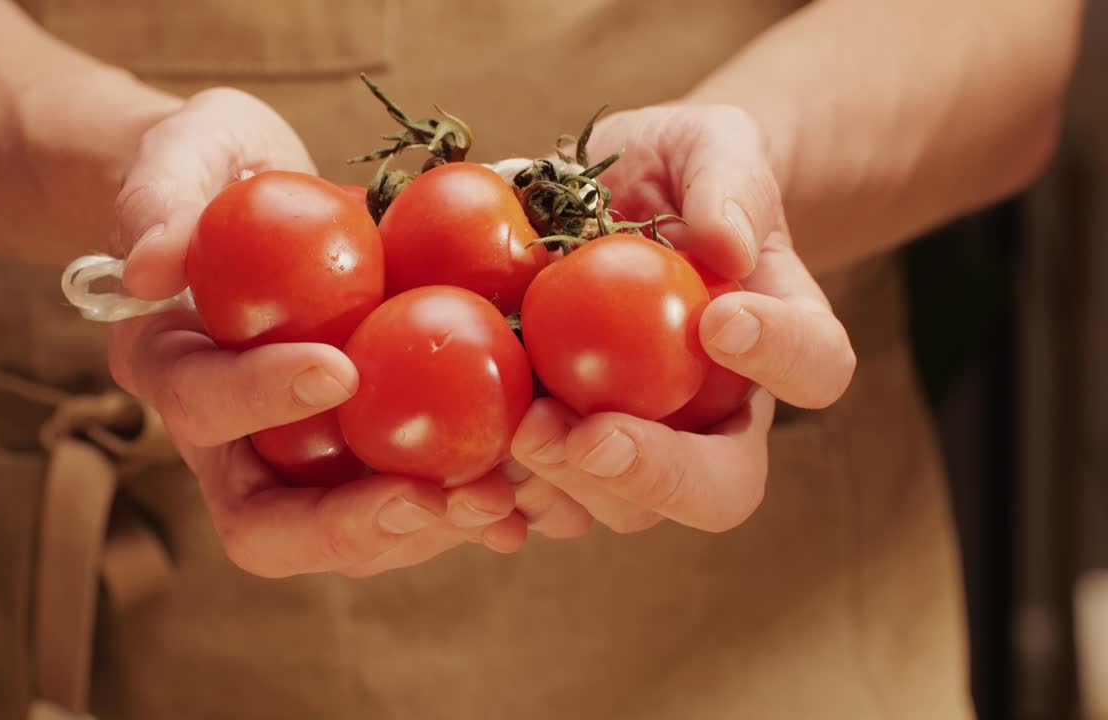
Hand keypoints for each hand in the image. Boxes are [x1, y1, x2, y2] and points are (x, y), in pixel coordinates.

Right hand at [107, 88, 525, 576]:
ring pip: (348, 535)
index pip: (201, 404)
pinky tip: (526, 507)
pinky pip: (409, 502)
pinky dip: (465, 508)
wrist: (267, 202)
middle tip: (433, 496)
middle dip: (352, 525)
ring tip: (502, 498)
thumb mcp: (183, 154)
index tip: (340, 369)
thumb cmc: (218, 167)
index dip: (263, 398)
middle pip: (268, 526)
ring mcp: (300, 459)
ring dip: (427, 526)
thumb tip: (150, 266)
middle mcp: (228, 440)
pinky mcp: (365, 454)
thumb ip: (160, 199)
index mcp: (172, 370)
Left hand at [508, 104, 855, 534]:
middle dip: (654, 474)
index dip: (781, 357)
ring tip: (520, 436)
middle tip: (587, 433)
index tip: (720, 319)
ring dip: (571, 491)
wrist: (606, 198)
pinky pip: (542, 501)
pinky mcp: (562, 450)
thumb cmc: (673, 167)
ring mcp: (638, 443)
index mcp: (775, 340)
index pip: (815, 366)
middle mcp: (715, 414)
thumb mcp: (710, 144)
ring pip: (624, 510)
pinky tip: (470, 485)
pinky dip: (506, 502)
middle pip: (718, 486)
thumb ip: (728, 180)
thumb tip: (727, 246)